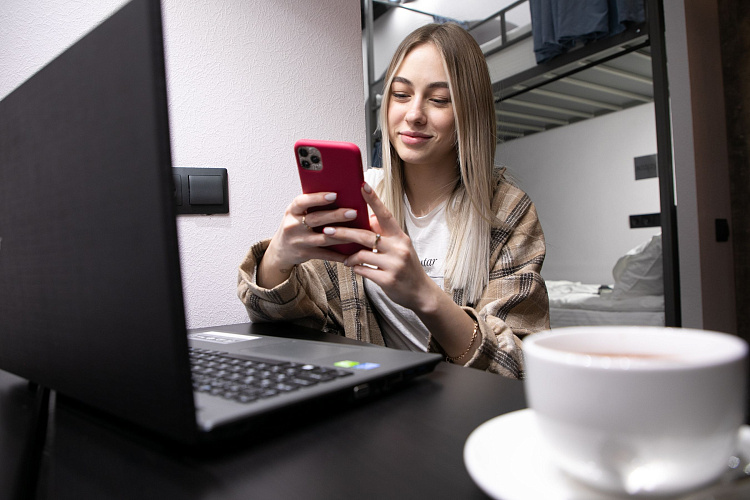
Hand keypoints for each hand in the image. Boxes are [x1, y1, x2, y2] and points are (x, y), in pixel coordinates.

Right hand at [257, 192, 357, 287]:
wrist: (281, 250)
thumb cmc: (295, 225)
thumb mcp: (297, 213)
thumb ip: (312, 205)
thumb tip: (339, 194)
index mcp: (292, 211)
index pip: (302, 202)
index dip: (318, 198)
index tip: (334, 195)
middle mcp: (293, 225)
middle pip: (316, 219)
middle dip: (336, 215)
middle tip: (353, 212)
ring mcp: (299, 241)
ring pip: (324, 238)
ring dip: (342, 235)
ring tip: (357, 232)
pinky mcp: (305, 254)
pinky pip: (326, 254)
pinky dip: (340, 254)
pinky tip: (352, 253)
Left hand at [325, 183, 439, 312]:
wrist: (420, 292)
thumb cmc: (407, 267)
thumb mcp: (400, 247)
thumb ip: (385, 233)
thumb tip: (368, 217)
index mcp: (400, 237)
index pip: (385, 214)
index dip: (373, 199)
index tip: (362, 185)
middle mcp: (398, 248)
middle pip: (365, 235)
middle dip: (343, 232)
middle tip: (327, 230)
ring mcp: (394, 265)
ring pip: (361, 254)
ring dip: (349, 257)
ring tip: (346, 259)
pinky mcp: (387, 280)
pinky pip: (363, 270)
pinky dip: (356, 268)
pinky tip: (355, 268)